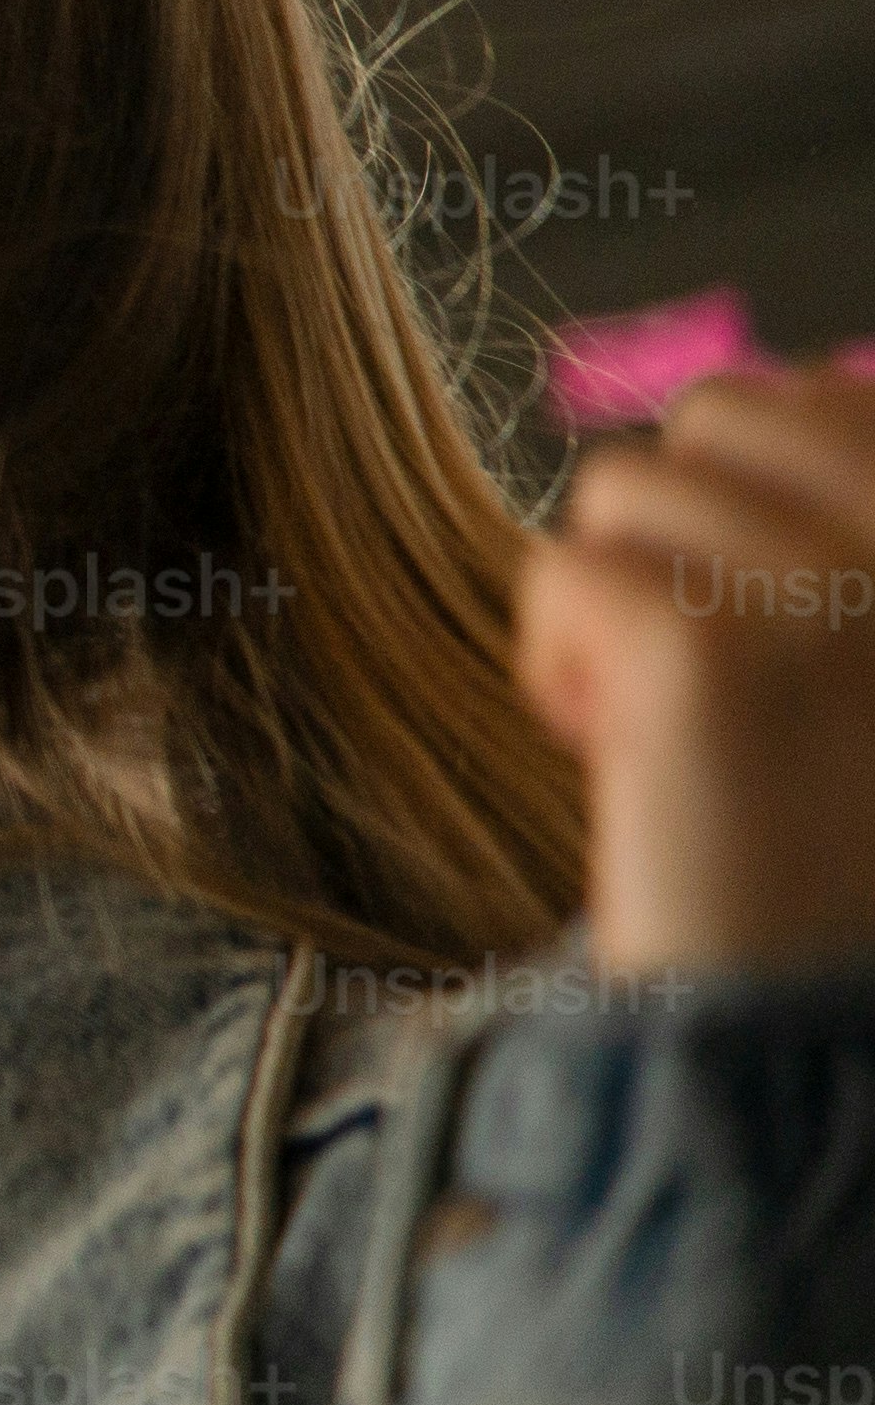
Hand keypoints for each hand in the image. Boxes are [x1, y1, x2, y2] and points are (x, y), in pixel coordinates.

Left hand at [522, 361, 874, 976]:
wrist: (821, 1030)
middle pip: (723, 410)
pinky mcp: (709, 656)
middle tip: (712, 665)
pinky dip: (559, 660)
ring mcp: (836, 592)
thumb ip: (862, 526)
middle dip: (680, 525)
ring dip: (618, 596)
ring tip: (680, 720)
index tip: (762, 611)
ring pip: (625, 484)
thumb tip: (815, 373)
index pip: (844, 391)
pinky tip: (622, 753)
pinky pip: (563, 570)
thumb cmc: (843, 837)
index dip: (761, 482)